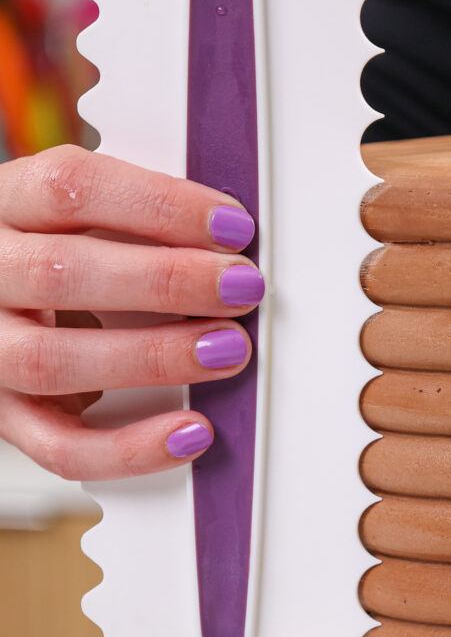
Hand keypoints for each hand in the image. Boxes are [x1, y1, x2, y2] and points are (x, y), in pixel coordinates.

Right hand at [0, 145, 264, 479]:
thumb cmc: (55, 258)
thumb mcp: (79, 219)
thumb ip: (136, 222)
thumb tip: (228, 240)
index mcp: (6, 208)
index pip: (70, 188)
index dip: (159, 204)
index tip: (231, 225)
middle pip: (61, 273)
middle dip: (166, 280)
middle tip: (240, 287)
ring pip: (53, 362)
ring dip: (154, 356)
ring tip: (227, 349)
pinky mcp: (6, 419)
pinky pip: (61, 447)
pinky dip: (131, 447)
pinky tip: (188, 433)